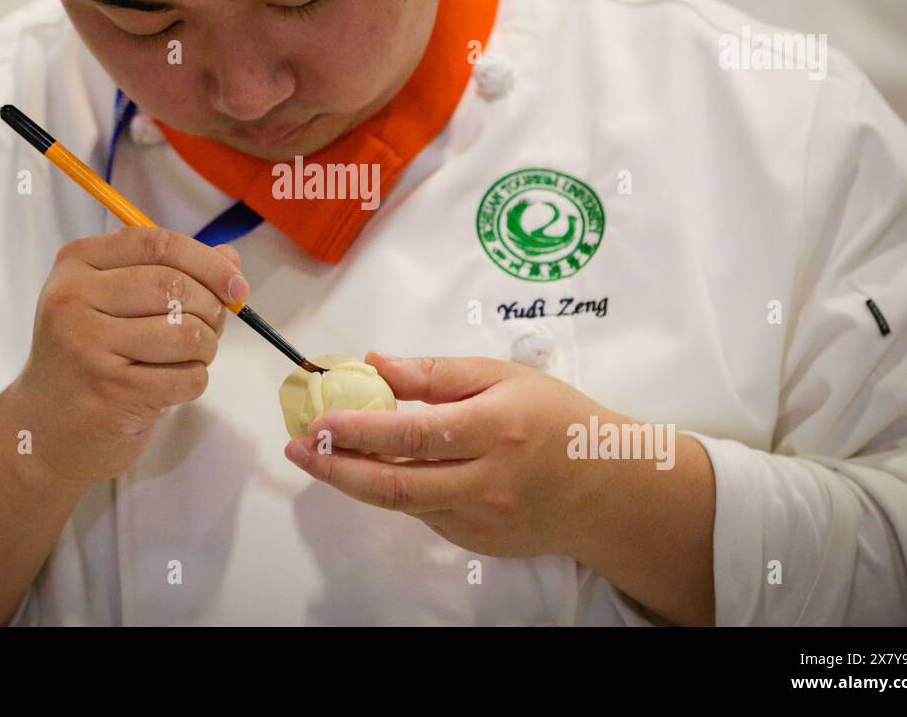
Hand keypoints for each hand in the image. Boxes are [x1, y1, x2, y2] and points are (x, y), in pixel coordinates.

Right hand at [7, 227, 247, 492]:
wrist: (45, 429)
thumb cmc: (89, 358)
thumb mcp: (115, 303)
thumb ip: (171, 273)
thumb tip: (230, 258)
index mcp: (76, 264)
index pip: (157, 244)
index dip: (208, 262)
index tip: (237, 285)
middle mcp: (75, 300)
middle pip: (175, 286)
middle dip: (210, 310)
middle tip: (205, 331)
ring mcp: (89, 347)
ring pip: (187, 333)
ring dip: (204, 349)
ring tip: (184, 359)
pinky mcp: (111, 392)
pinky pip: (187, 377)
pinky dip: (193, 381)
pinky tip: (168, 386)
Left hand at [283, 352, 614, 557]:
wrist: (609, 489)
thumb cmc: (557, 418)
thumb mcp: (504, 377)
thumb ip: (437, 373)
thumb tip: (376, 364)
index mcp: (497, 428)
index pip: (414, 433)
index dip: (359, 430)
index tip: (318, 421)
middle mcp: (488, 480)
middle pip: (396, 484)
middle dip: (336, 468)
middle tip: (298, 449)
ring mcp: (482, 519)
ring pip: (403, 503)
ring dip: (355, 481)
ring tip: (321, 457)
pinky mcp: (478, 542)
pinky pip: (425, 514)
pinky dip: (398, 492)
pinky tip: (380, 470)